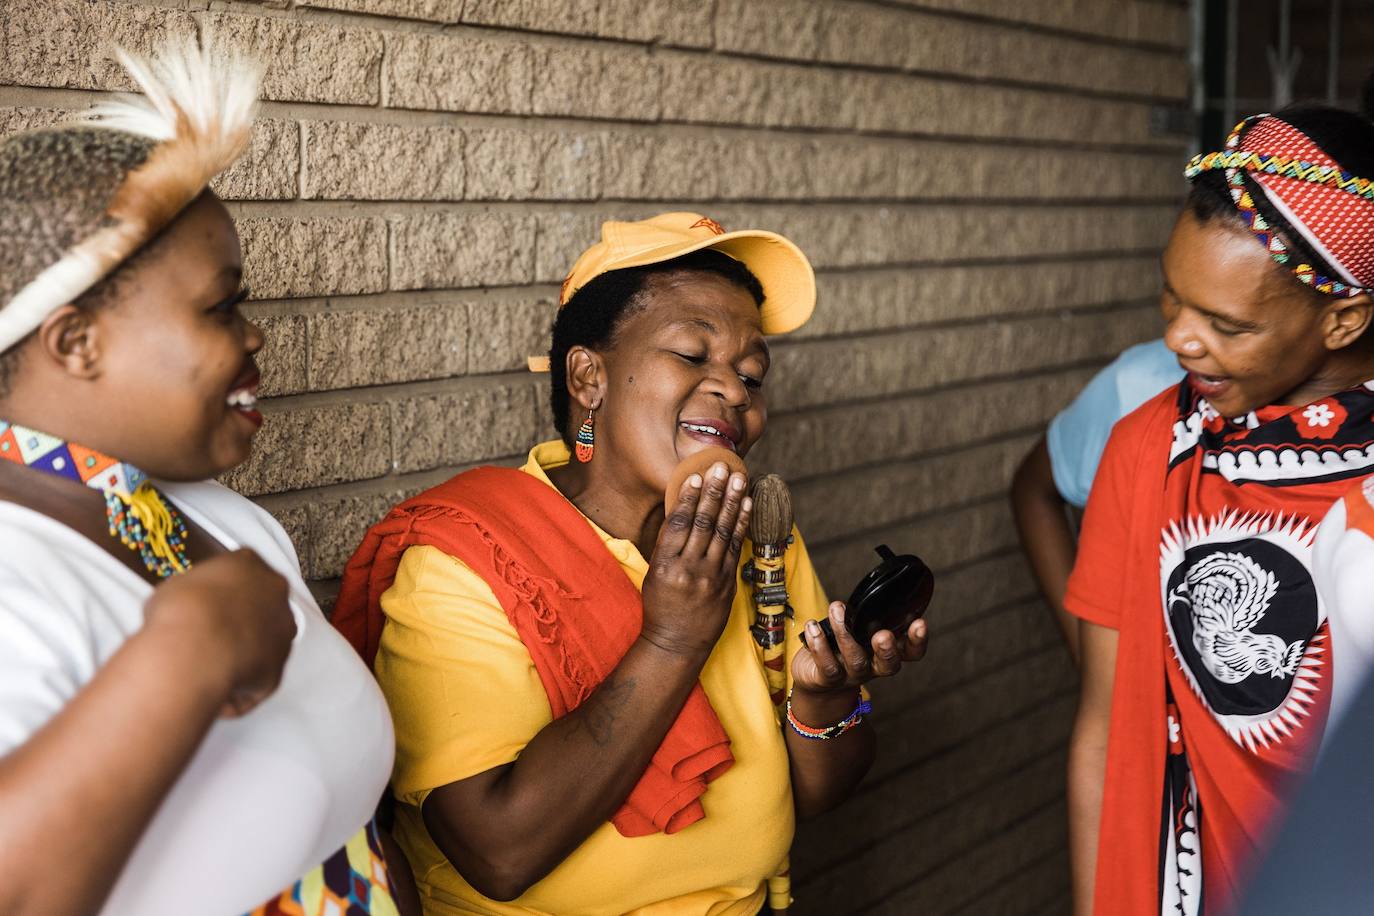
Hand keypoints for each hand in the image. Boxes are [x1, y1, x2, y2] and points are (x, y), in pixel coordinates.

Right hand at [142, 549, 294, 717]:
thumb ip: (195, 592)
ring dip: (241, 658)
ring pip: (263, 646)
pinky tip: (213, 696)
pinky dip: (236, 693)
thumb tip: (187, 606)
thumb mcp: (176, 585)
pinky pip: (255, 684)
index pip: (242, 575)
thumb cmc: (180, 611)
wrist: (192, 645)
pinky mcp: (277, 669)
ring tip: (208, 670)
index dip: (222, 595)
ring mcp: (281, 632)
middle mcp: (274, 594)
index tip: (207, 607)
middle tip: (209, 638)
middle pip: (261, 608)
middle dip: (239, 624)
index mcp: (248, 563)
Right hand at [640, 462, 751, 656]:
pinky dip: (742, 524)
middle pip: (703, 524)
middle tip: (721, 467)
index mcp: (664, 565)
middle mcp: (688, 570)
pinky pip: (736, 548)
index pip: (678, 524)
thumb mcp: (655, 573)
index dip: (688, 498)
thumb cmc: (661, 605)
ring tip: (739, 478)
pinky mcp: (727, 584)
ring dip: (732, 502)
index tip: (697, 476)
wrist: (676, 643)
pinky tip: (747, 505)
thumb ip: (668, 544)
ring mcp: (710, 577)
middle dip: (714, 493)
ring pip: (723, 532)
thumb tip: (683, 507)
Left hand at [792, 600, 929, 693]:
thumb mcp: (858, 631)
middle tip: (882, 635)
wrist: (817, 681)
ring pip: (855, 659)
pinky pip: (827, 665)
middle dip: (887, 649)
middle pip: (888, 664)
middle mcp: (873, 667)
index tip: (920, 623)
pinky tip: (813, 627)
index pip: (910, 651)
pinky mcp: (828, 680)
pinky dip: (819, 644)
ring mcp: (852, 675)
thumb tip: (867, 590)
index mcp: (885, 652)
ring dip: (845, 633)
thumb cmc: (841, 649)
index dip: (917, 641)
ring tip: (836, 610)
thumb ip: (865, 617)